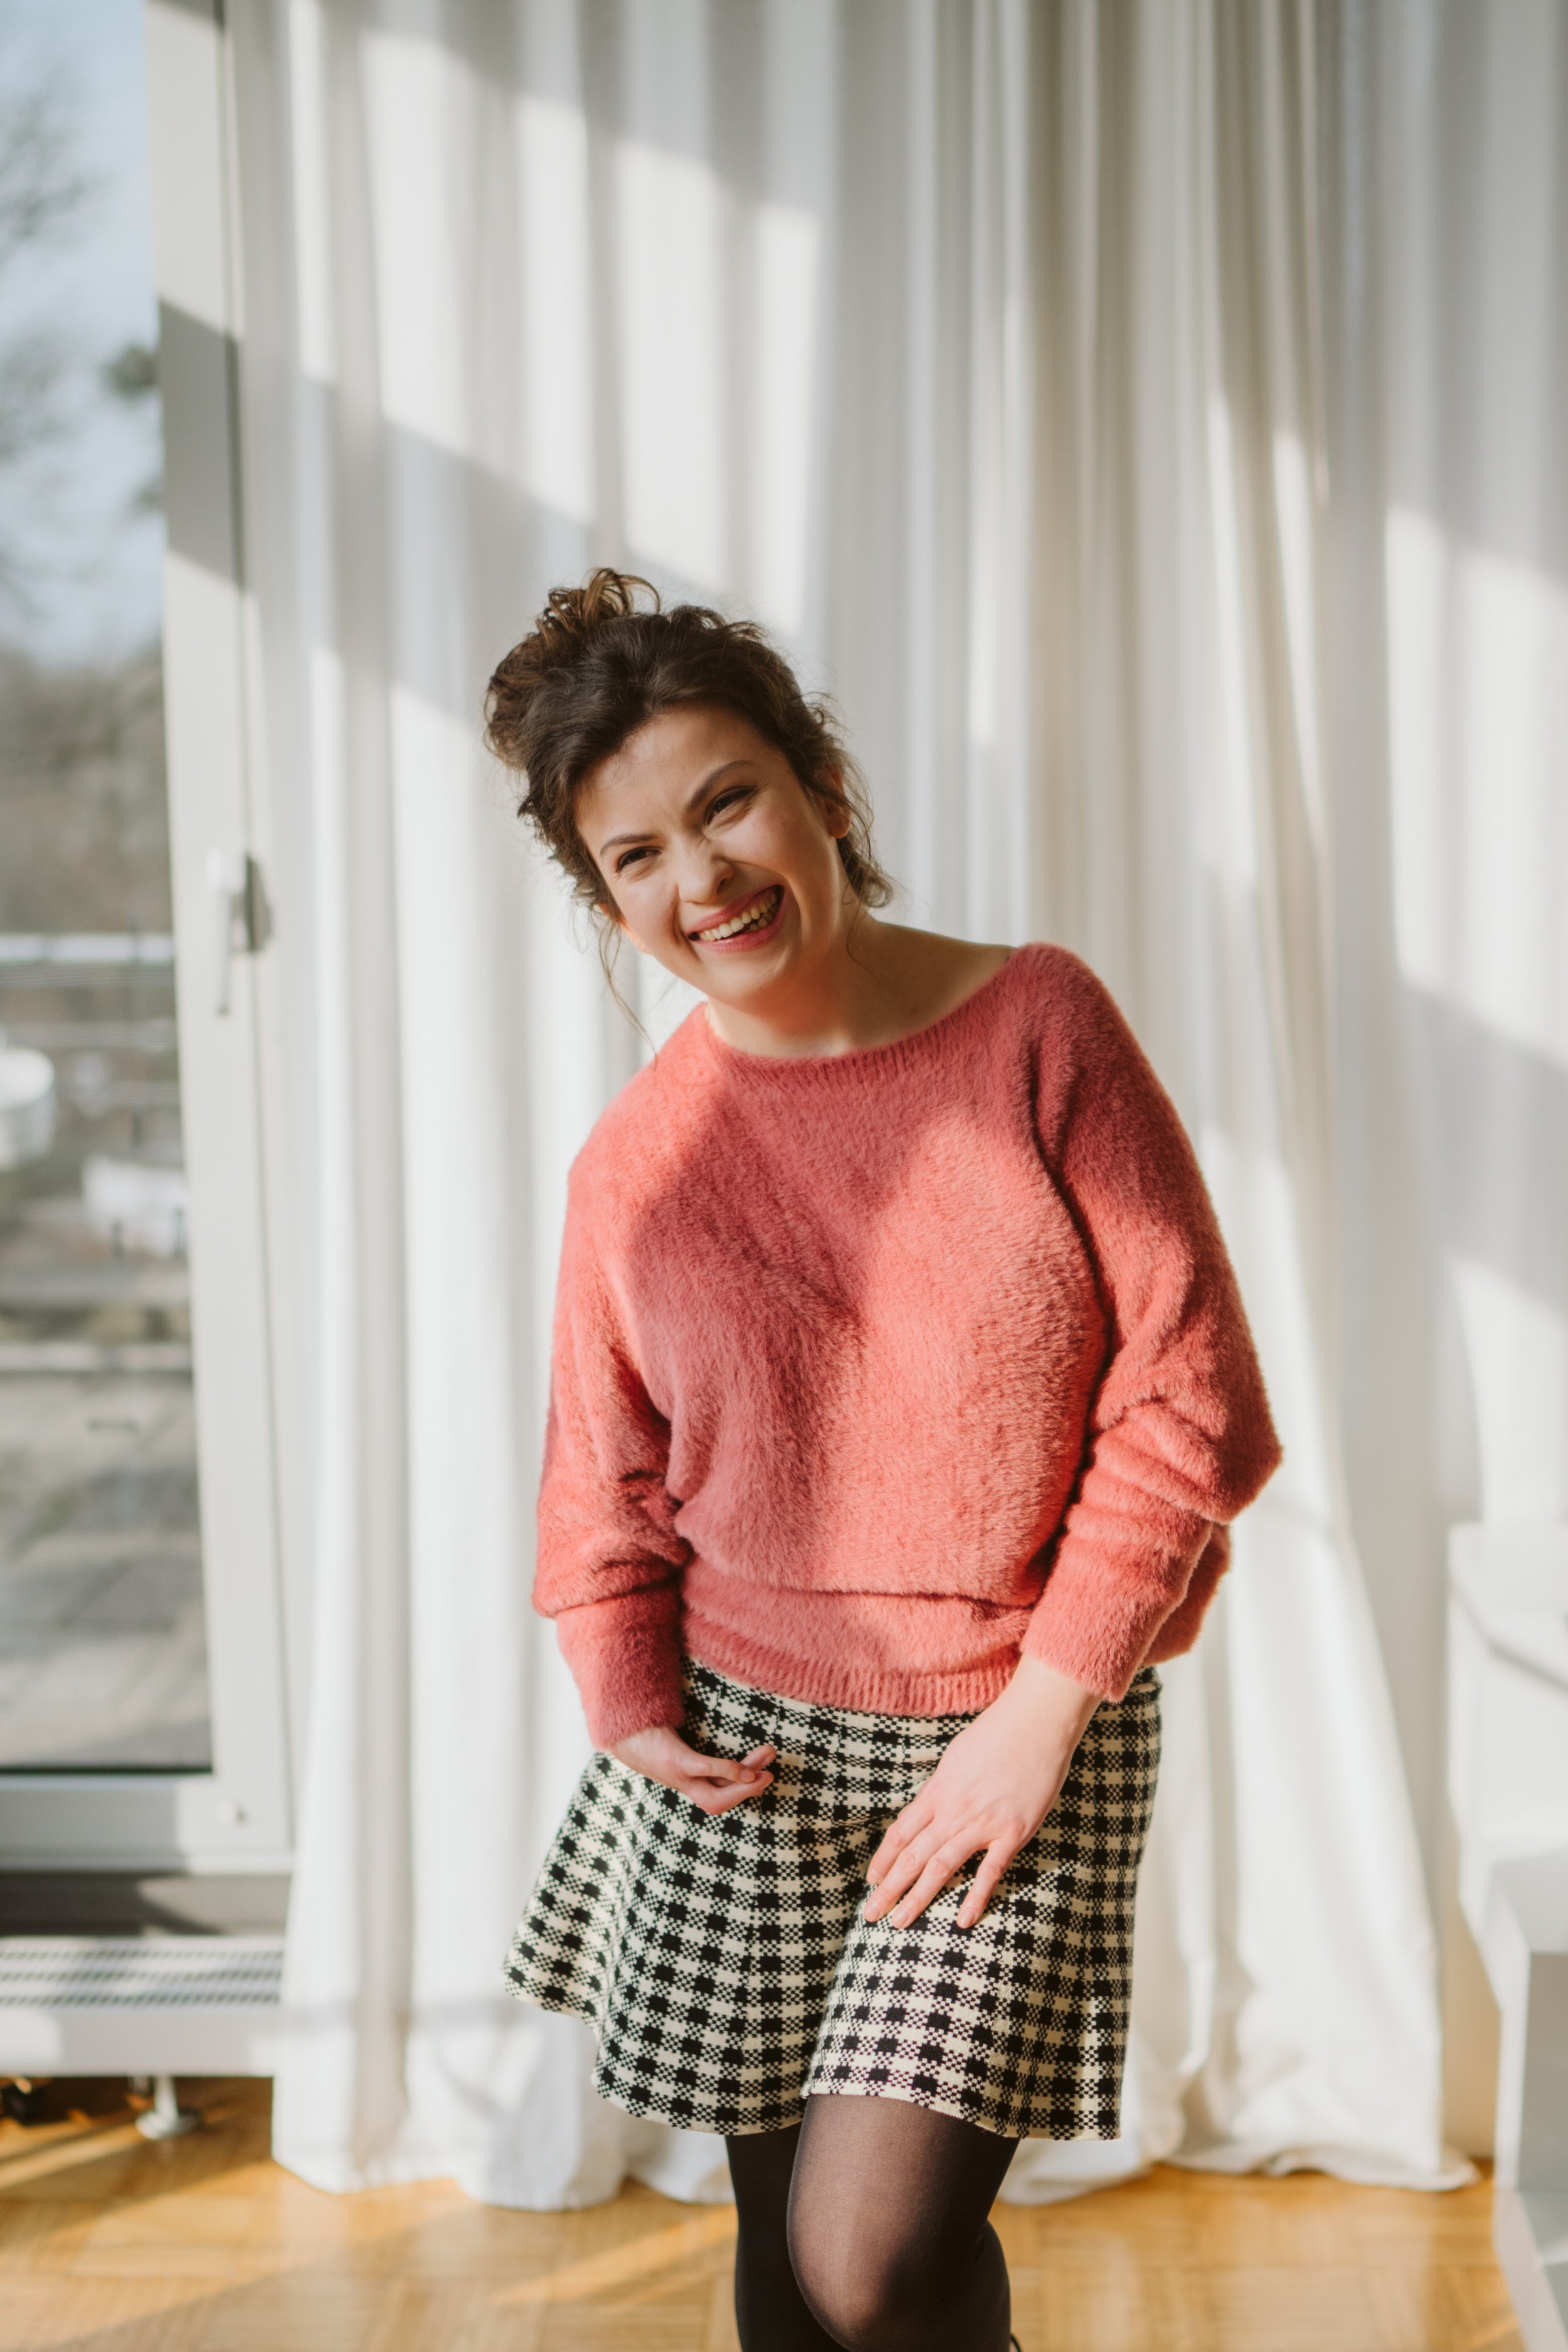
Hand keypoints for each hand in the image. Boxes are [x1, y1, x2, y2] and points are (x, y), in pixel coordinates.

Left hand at [608, 1723, 776, 1815]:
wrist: (619, 1727)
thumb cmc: (650, 1732)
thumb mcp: (674, 1741)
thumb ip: (693, 1749)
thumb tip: (715, 1741)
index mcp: (683, 1781)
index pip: (716, 1797)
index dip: (741, 1792)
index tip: (762, 1776)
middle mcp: (680, 1785)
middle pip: (716, 1803)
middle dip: (747, 1794)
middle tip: (771, 1776)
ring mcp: (676, 1776)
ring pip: (714, 1797)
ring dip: (743, 1788)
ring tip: (765, 1772)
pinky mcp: (672, 1761)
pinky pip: (704, 1771)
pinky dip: (726, 1772)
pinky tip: (746, 1770)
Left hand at [863, 1654, 1101, 1930]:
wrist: (1036, 1721)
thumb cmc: (998, 1733)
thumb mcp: (956, 1757)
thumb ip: (942, 1789)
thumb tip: (927, 1810)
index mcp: (938, 1790)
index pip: (901, 1831)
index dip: (884, 1858)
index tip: (871, 1880)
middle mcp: (953, 1809)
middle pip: (913, 1855)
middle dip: (889, 1887)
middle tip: (870, 1914)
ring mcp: (983, 1822)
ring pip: (941, 1866)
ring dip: (917, 1897)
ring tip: (899, 1923)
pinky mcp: (1013, 1832)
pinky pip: (990, 1870)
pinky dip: (976, 1896)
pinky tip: (962, 1920)